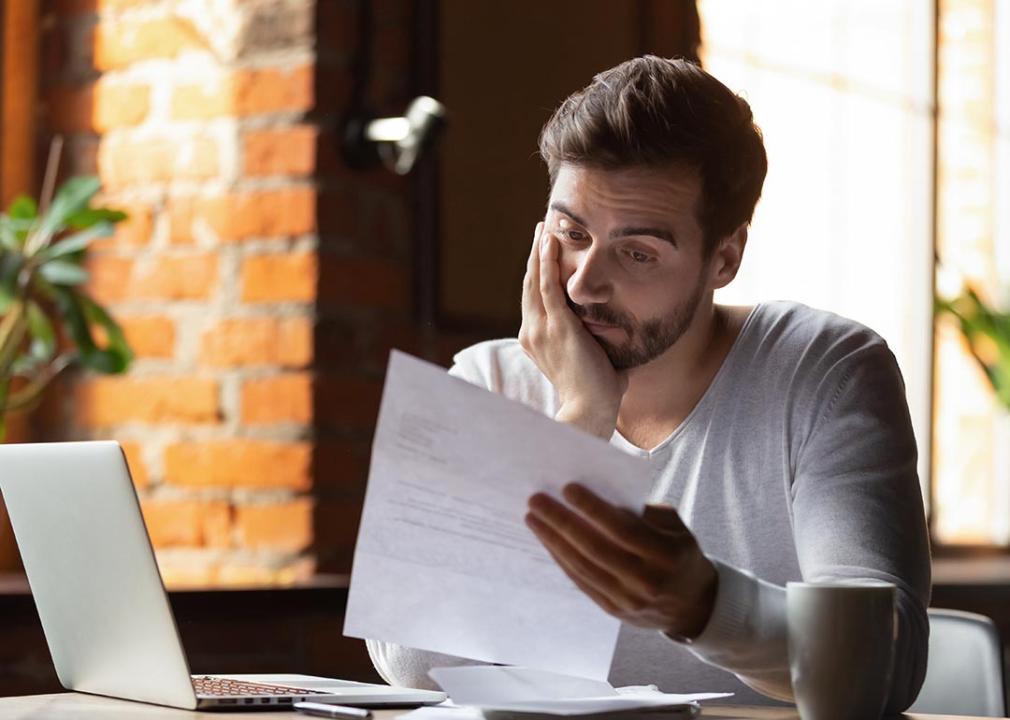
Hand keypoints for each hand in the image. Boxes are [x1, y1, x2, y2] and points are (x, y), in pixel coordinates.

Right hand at [518, 222, 626, 437]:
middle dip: (535, 255)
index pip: (534, 299)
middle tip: (540, 230)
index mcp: (537, 340)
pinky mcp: (556, 326)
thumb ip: (599, 343)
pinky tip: (549, 241)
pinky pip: (548, 286)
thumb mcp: (594, 359)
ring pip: (535, 280)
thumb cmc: (597, 393)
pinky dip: (547, 261)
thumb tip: (619, 333)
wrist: (590, 411)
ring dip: (539, 251)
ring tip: (543, 227)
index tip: (544, 253)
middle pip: (530, 284)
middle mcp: (532, 332)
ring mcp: (541, 328)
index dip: (537, 274)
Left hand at [525, 483, 717, 639]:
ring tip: (533, 518)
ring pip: (583, 567)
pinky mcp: (613, 610)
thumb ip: (644, 512)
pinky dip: (561, 559)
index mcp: (667, 555)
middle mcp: (647, 581)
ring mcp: (628, 600)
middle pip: (596, 548)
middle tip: (537, 500)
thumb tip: (599, 494)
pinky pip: (581, 581)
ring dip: (553, 541)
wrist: (692, 604)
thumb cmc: (679, 553)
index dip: (593, 509)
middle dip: (562, 522)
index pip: (623, 530)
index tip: (568, 488)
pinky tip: (547, 541)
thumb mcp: (676, 527)